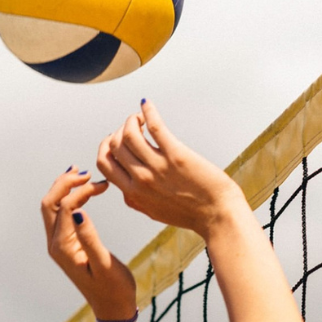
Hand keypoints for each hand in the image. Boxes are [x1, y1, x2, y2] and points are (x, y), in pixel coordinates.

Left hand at [41, 170, 136, 321]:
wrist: (112, 308)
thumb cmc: (113, 289)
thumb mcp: (104, 264)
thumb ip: (90, 238)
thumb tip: (78, 211)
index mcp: (63, 247)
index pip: (64, 207)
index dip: (80, 191)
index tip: (103, 184)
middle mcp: (55, 244)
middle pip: (49, 203)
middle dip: (65, 184)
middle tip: (87, 173)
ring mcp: (59, 244)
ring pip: (52, 208)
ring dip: (65, 189)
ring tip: (83, 175)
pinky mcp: (67, 245)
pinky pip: (61, 215)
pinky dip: (69, 199)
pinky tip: (83, 192)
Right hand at [96, 99, 243, 239]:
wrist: (217, 215)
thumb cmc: (192, 213)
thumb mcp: (154, 211)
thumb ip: (137, 200)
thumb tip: (126, 190)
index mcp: (133, 194)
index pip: (104, 163)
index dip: (107, 147)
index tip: (115, 139)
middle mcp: (141, 180)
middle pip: (114, 146)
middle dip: (118, 131)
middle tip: (131, 126)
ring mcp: (158, 167)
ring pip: (129, 135)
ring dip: (130, 121)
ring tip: (139, 118)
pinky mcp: (176, 155)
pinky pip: (155, 127)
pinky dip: (148, 112)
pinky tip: (147, 105)